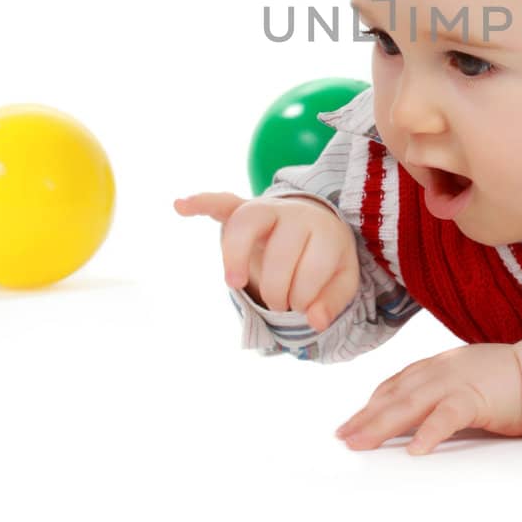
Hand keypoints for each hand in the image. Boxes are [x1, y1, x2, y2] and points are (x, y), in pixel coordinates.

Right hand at [173, 191, 357, 331]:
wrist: (315, 223)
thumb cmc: (325, 258)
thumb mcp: (341, 280)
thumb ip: (332, 302)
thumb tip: (315, 321)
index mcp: (325, 232)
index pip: (311, 270)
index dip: (304, 298)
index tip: (302, 306)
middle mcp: (296, 214)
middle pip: (280, 252)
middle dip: (278, 291)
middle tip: (279, 304)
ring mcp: (268, 209)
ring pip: (247, 223)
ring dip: (237, 256)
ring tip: (235, 285)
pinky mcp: (243, 209)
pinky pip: (221, 201)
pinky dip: (201, 202)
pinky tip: (180, 206)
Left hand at [334, 344, 521, 455]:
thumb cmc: (510, 384)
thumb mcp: (467, 385)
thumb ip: (442, 397)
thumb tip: (415, 424)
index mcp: (440, 366)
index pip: (397, 384)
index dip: (372, 403)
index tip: (352, 421)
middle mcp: (442, 369)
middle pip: (395, 394)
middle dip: (366, 417)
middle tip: (344, 438)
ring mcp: (458, 381)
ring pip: (411, 403)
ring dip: (382, 424)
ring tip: (361, 443)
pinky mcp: (477, 397)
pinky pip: (448, 416)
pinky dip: (429, 432)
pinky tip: (415, 450)